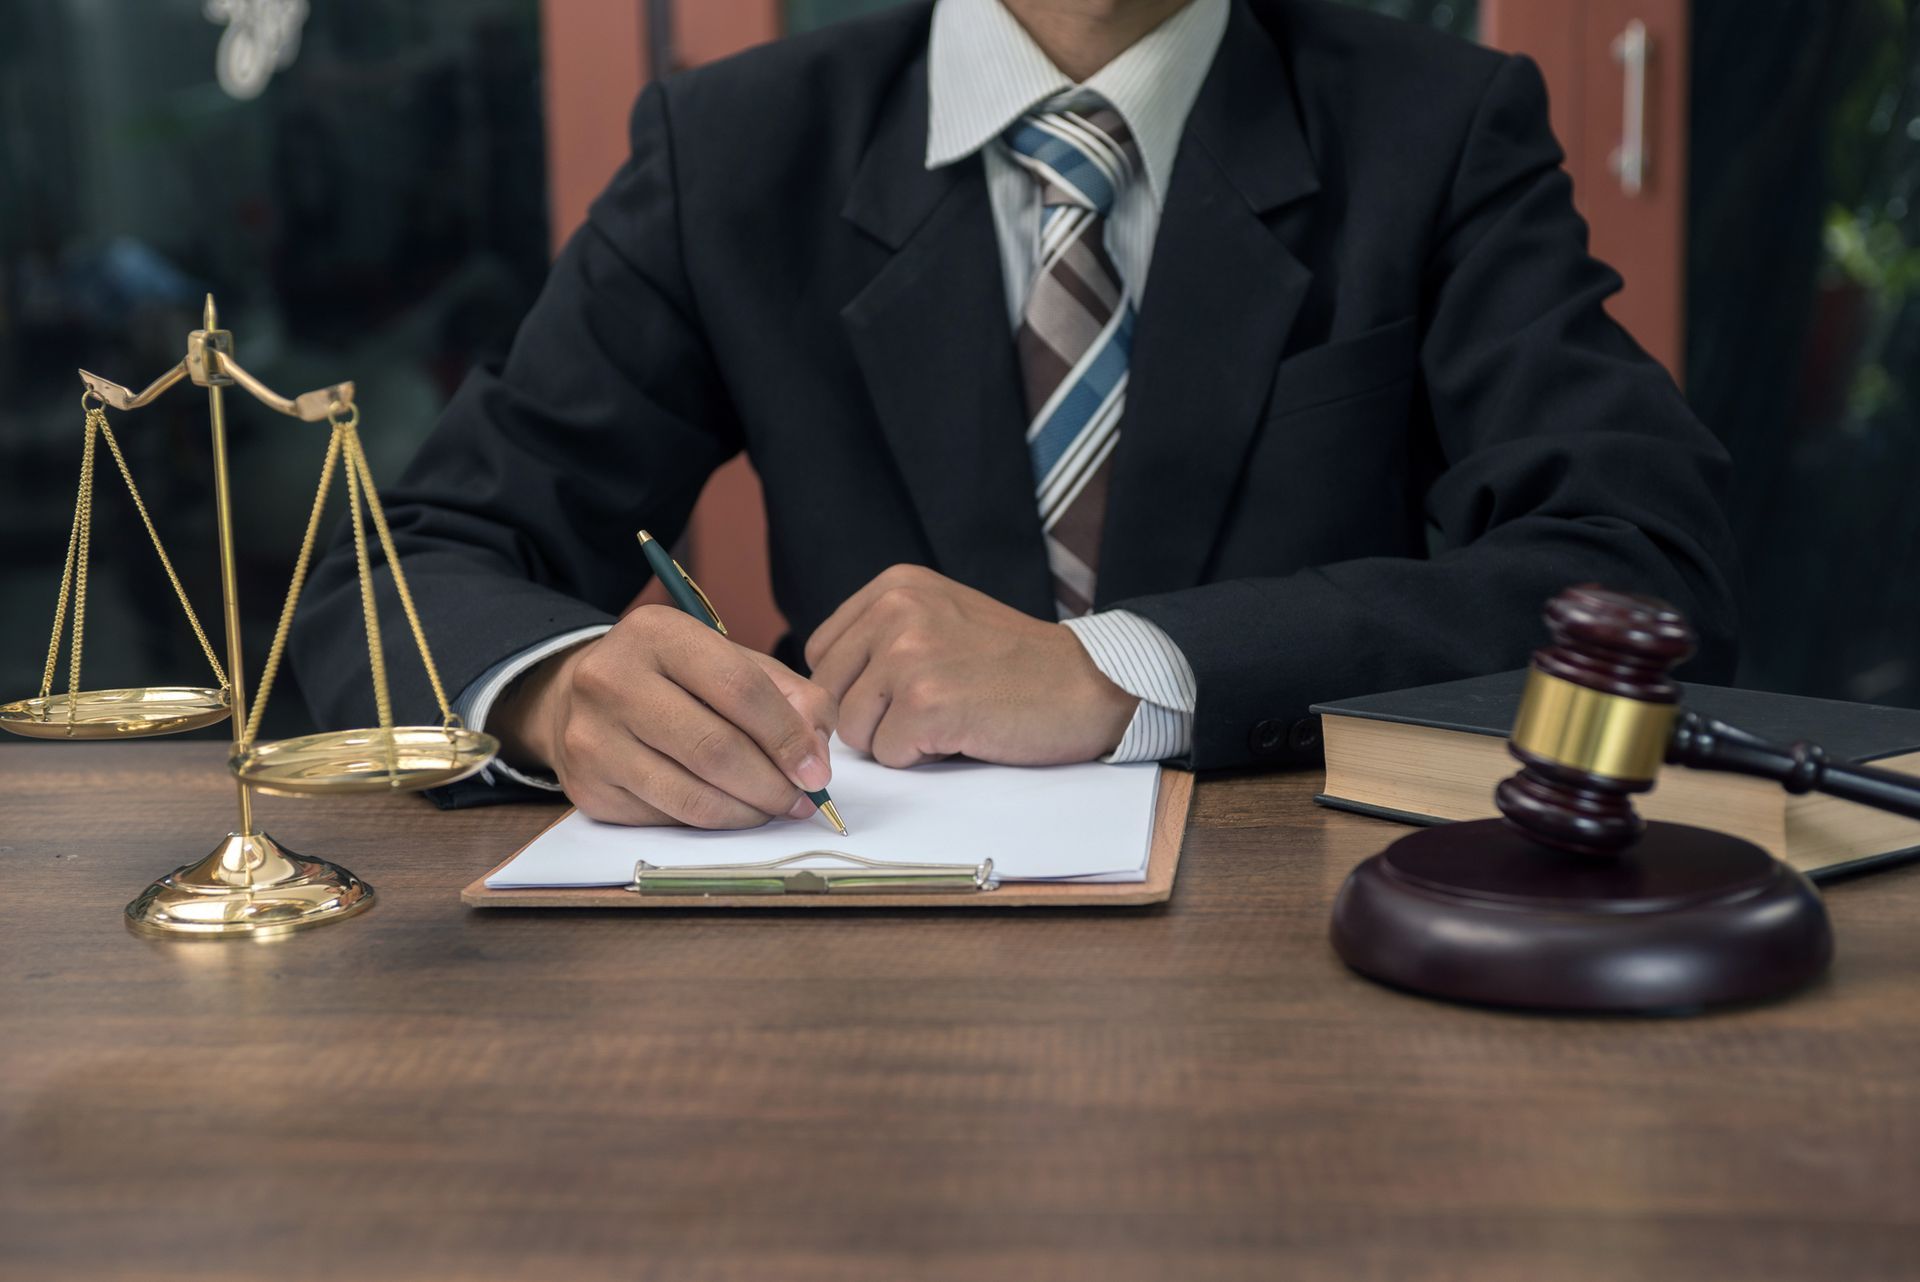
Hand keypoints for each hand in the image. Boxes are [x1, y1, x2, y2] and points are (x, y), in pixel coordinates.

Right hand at [491, 606, 836, 827]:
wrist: (579, 697)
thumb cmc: (673, 678)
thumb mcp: (729, 661)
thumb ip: (788, 696)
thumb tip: (815, 757)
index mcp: (657, 633)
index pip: (740, 688)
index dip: (788, 736)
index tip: (817, 771)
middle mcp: (612, 679)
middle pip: (716, 749)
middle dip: (772, 784)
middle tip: (802, 800)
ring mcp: (592, 738)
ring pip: (692, 795)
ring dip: (747, 812)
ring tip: (773, 809)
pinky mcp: (588, 788)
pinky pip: (667, 819)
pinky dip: (710, 822)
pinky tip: (728, 810)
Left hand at [803, 564, 1137, 767]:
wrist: (1087, 685)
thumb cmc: (1016, 663)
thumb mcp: (942, 616)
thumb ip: (882, 635)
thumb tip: (819, 691)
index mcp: (895, 586)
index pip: (822, 652)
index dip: (854, 686)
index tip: (900, 691)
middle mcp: (896, 611)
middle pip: (830, 693)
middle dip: (871, 716)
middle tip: (930, 709)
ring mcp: (909, 657)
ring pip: (855, 730)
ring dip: (897, 739)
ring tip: (951, 717)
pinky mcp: (926, 705)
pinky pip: (889, 755)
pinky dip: (923, 757)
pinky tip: (964, 733)